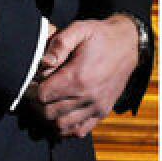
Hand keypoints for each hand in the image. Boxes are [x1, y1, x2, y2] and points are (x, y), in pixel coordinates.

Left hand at [31, 17, 138, 137]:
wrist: (128, 45)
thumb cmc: (100, 36)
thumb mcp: (79, 29)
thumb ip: (59, 44)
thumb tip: (44, 62)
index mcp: (78, 76)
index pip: (43, 96)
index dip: (33, 89)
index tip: (33, 82)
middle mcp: (88, 96)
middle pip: (49, 113)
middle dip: (38, 104)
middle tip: (36, 93)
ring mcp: (96, 106)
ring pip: (62, 125)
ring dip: (50, 117)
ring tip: (48, 102)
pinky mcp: (103, 111)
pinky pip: (80, 131)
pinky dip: (67, 127)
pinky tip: (62, 113)